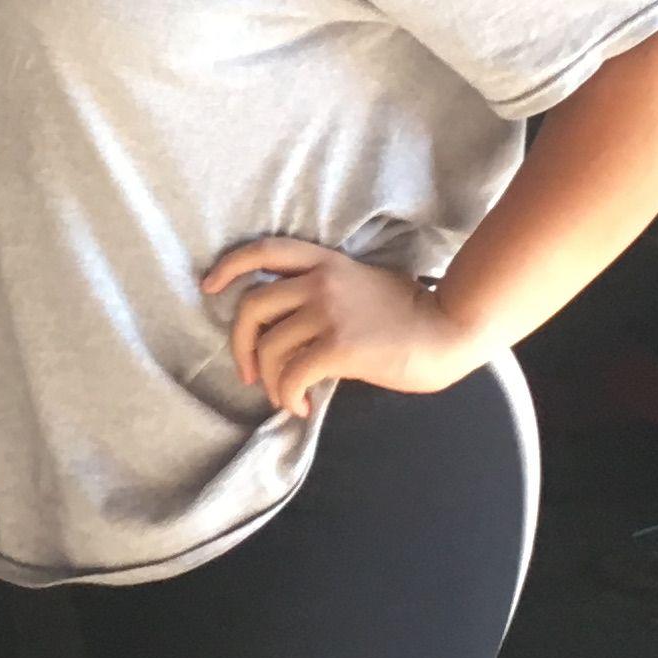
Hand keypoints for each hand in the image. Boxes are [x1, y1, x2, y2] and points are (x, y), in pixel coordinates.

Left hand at [201, 239, 480, 421]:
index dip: (230, 267)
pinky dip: (288, 397)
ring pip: (269, 348)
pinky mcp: (339, 345)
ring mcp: (329, 311)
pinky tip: (301, 407)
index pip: (265, 250)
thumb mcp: (364, 285)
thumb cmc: (412, 315)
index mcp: (326, 262)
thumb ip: (327, 293)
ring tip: (287, 396)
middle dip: (241, 345)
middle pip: (251, 307)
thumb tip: (292, 328)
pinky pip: (291, 376)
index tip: (210, 286)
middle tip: (250, 372)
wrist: (448, 330)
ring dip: (270, 381)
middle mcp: (321, 280)